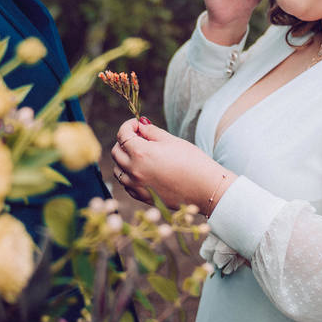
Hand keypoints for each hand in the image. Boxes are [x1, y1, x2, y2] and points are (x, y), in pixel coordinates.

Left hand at [110, 119, 236, 211]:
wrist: (205, 189)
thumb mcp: (172, 141)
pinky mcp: (143, 198)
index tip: (137, 124)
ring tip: (140, 155)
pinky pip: (126, 185)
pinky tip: (142, 171)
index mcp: (141, 153)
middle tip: (139, 137)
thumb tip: (140, 125)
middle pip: (116, 152)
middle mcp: (134, 171)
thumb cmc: (193, 162)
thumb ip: (151, 132)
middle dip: (124, 141)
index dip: (128, 125)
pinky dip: (129, 176)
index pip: (122, 135)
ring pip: (118, 170)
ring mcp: (137, 186)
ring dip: (124, 160)